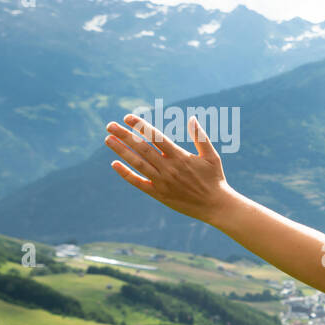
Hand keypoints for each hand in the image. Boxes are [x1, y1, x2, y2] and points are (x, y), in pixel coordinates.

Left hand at [103, 114, 234, 222]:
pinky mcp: (159, 194)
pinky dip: (126, 174)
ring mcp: (162, 182)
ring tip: (108, 139)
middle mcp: (169, 168)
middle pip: (142, 148)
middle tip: (110, 125)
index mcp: (180, 157)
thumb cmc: (215, 179)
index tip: (127, 117)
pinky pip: (139, 182)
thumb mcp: (211, 156)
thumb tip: (192, 118)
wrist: (216, 206)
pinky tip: (114, 164)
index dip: (140, 126)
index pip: (156, 137)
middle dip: (125, 135)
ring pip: (137, 163)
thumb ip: (200, 137)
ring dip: (121, 150)